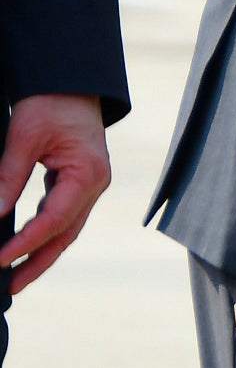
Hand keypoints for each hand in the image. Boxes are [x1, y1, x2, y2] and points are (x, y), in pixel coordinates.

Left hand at [0, 94, 112, 293]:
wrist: (71, 82)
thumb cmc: (51, 103)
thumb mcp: (24, 138)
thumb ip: (9, 177)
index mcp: (88, 173)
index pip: (55, 219)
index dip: (26, 243)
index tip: (0, 259)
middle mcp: (94, 184)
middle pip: (67, 233)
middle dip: (38, 262)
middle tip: (11, 285)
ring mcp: (89, 185)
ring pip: (66, 229)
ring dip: (42, 253)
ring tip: (15, 275)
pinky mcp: (79, 183)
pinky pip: (63, 216)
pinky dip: (44, 233)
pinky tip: (26, 245)